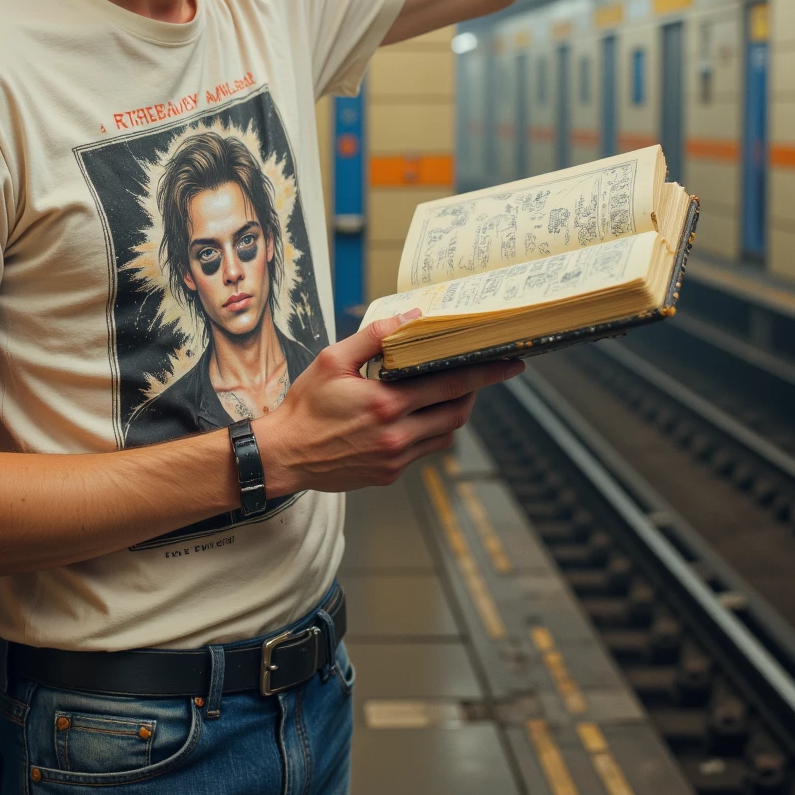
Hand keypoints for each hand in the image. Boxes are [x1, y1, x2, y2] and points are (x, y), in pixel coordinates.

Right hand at [255, 313, 523, 495]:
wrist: (284, 455)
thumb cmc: (306, 406)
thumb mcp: (332, 360)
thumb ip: (373, 337)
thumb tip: (409, 319)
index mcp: (385, 404)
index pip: (450, 385)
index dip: (484, 374)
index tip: (510, 364)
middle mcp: (396, 435)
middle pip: (456, 412)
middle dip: (474, 392)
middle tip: (482, 374)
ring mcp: (394, 458)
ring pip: (445, 435)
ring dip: (453, 412)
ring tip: (449, 393)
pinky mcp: (389, 474)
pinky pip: (424, 450)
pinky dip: (430, 431)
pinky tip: (417, 416)